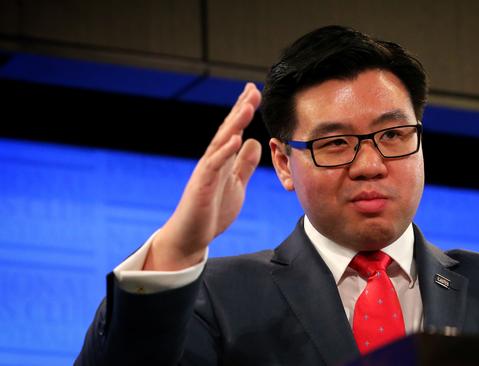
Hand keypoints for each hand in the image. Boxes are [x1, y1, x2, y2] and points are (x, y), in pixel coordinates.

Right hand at [144, 83, 261, 270]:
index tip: (255, 91)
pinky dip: (224, 152)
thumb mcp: (236, 184)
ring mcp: (206, 171)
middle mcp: (213, 160)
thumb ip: (244, 164)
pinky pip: (214, 165)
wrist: (192, 236)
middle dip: (240, 109)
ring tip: (247, 106)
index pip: (234, 130)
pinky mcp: (201, 185)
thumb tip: (254, 142)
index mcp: (222, 160)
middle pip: (227, 130)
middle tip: (253, 89)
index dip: (243, 111)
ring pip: (220, 142)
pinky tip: (235, 139)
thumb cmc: (212, 210)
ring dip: (234, 124)